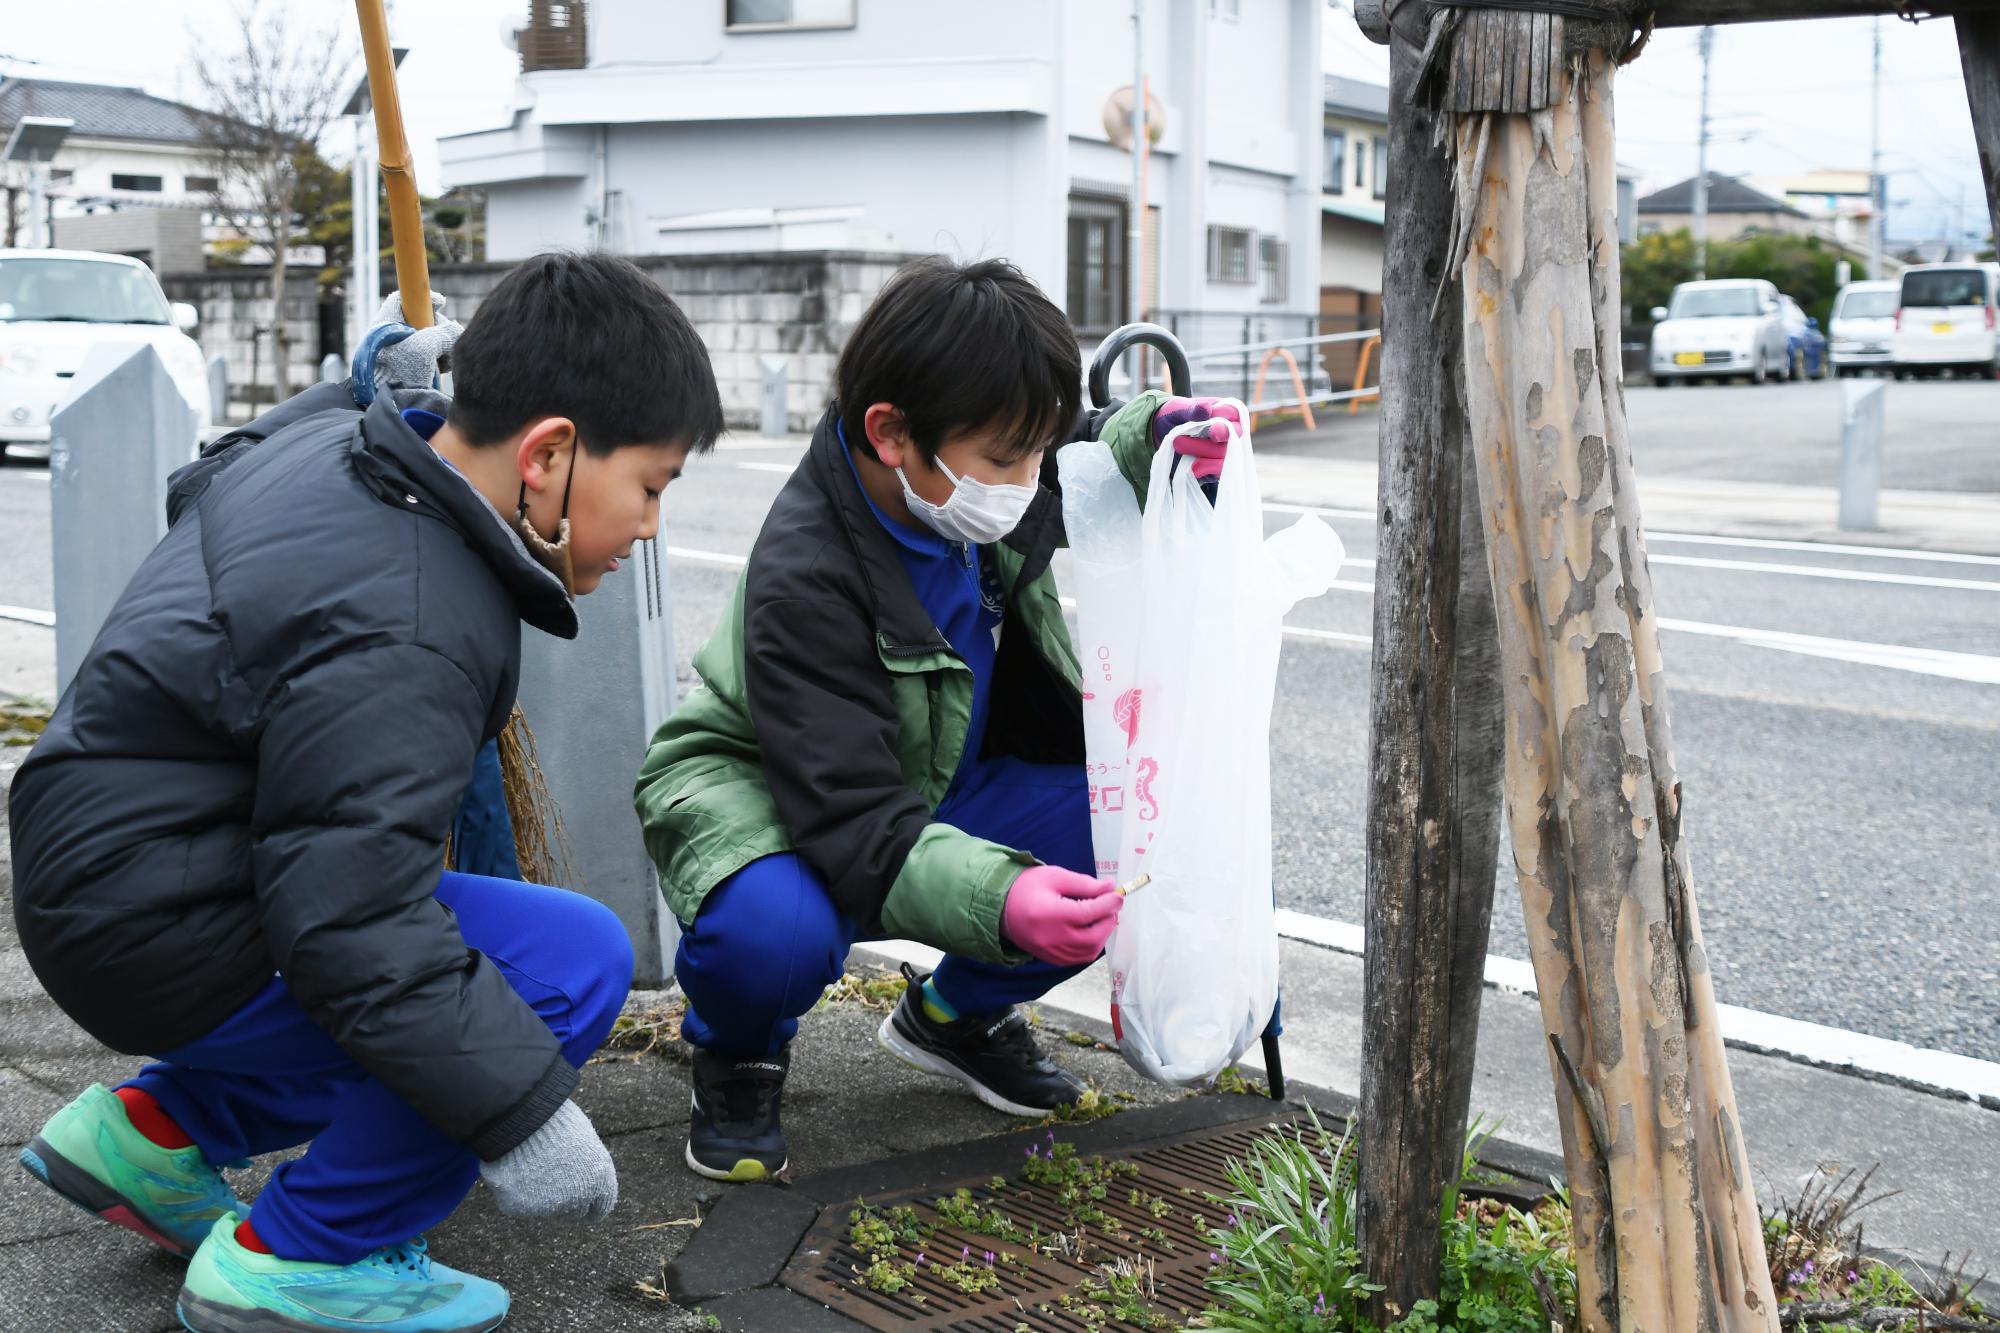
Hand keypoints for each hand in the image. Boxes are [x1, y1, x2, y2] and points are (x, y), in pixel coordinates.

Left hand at [354, 291, 462, 401]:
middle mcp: (390, 336)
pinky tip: (440, 369)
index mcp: (385, 324)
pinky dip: (438, 360)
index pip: (402, 299)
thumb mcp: (424, 347)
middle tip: (445, 340)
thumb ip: (444, 333)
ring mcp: (398, 354)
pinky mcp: (408, 370)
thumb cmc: (399, 374)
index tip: (441, 303)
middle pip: (419, 320)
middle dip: (437, 328)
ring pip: (427, 340)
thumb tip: (457, 330)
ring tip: (443, 361)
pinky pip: (428, 357)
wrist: (392, 407)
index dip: (422, 298)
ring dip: (441, 347)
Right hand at [478, 1100, 617, 1222]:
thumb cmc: (555, 1118)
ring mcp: (549, 1205)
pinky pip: (518, 1202)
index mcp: (600, 1179)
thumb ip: (587, 1164)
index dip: (591, 1205)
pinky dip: (515, 1190)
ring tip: (530, 1161)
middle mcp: (578, 1197)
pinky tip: (513, 1167)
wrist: (524, 1115)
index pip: (601, 1208)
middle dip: (566, 1201)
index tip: (583, 1205)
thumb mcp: (583, 1138)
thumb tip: (583, 1173)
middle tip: (552, 1182)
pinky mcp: (521, 1207)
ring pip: (545, 1206)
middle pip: (574, 1212)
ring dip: (540, 1192)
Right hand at [1000, 865, 1121, 965]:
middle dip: (1108, 922)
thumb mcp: (1054, 876)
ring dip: (1102, 936)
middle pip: (1092, 937)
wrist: (1000, 908)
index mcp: (1050, 914)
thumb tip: (1109, 888)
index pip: (1088, 913)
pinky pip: (1078, 959)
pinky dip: (1091, 947)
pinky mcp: (1050, 958)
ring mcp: (1050, 952)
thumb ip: (1083, 883)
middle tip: (1112, 907)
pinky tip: (1092, 932)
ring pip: (1088, 951)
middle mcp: (1051, 938)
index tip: (1118, 895)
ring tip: (1104, 918)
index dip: (1108, 905)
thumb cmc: (1026, 888)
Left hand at [1152, 397, 1239, 480]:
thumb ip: (1192, 409)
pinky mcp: (1216, 467)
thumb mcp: (1178, 409)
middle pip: (1230, 437)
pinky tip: (1189, 464)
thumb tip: (1206, 408)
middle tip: (1179, 440)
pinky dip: (1202, 467)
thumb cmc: (1174, 417)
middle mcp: (1229, 431)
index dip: (1222, 419)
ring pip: (1223, 455)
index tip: (1211, 425)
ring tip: (1177, 445)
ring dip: (1198, 451)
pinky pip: (1217, 470)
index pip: (1232, 413)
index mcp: (1224, 411)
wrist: (1160, 435)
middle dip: (1205, 439)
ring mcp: (1223, 450)